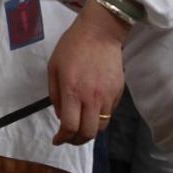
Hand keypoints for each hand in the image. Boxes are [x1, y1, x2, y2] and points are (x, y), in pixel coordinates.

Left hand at [47, 0, 127, 145]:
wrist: (100, 32)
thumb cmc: (72, 47)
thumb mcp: (53, 68)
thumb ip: (55, 95)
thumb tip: (61, 115)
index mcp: (72, 90)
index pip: (70, 126)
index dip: (62, 138)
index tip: (57, 140)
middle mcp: (92, 97)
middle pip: (88, 133)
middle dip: (76, 140)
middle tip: (69, 138)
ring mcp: (108, 96)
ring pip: (101, 127)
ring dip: (89, 132)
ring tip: (80, 127)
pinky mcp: (119, 93)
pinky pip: (109, 114)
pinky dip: (99, 118)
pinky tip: (91, 111)